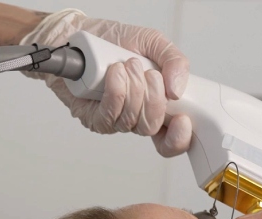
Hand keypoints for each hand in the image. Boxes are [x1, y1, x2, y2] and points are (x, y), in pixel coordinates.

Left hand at [21, 9, 191, 157]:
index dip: (179, 138)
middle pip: (151, 128)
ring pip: (131, 121)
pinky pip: (109, 116)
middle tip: (148, 73)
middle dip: (153, 100)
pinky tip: (114, 74)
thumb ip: (174, 62)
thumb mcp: (152, 43)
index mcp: (156, 106)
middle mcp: (136, 117)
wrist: (80, 36)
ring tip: (128, 64)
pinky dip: (115, 92)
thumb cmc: (114, 42)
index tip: (182, 120)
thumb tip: (177, 90)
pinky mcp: (95, 119)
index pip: (171, 140)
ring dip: (133, 89)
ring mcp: (115, 120)